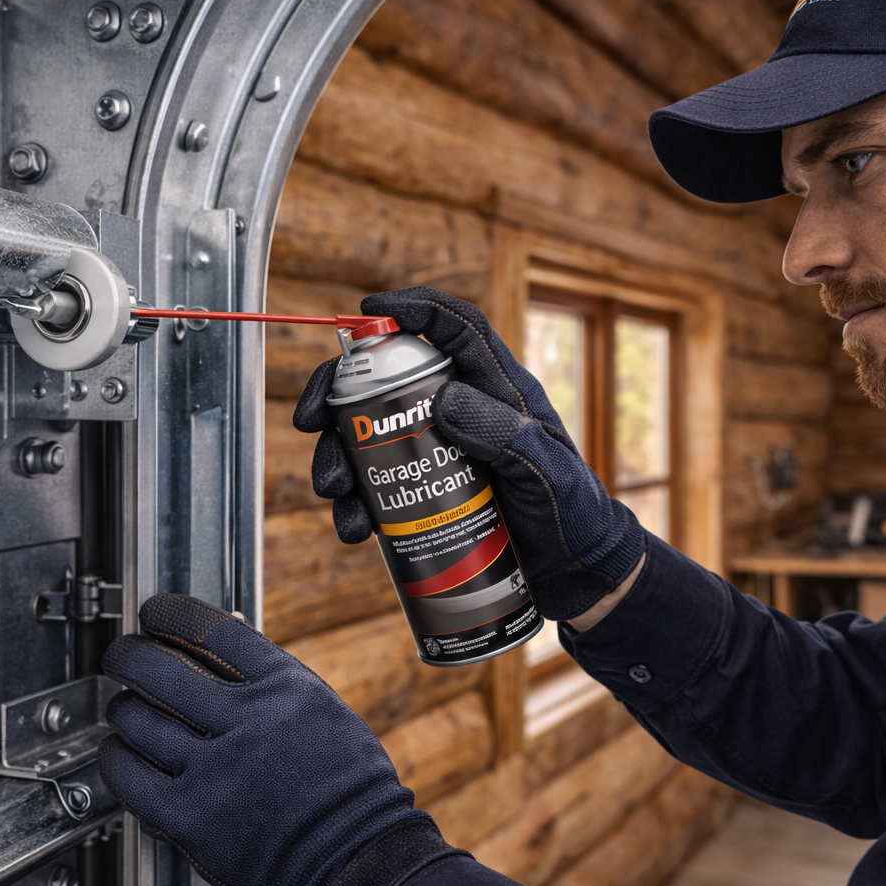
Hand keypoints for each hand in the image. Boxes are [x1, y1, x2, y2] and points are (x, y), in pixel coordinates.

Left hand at [98, 594, 463, 885]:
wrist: (362, 865)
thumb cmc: (352, 795)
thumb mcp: (324, 714)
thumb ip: (273, 681)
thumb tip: (227, 642)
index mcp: (286, 688)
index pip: (211, 628)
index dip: (171, 615)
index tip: (156, 615)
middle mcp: (248, 720)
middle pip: (161, 666)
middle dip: (129, 655)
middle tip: (122, 656)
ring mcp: (217, 769)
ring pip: (139, 718)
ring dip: (122, 709)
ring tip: (124, 710)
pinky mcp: (192, 818)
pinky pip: (131, 776)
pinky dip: (116, 758)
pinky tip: (120, 754)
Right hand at [294, 287, 644, 621]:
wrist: (575, 576)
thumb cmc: (574, 516)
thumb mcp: (547, 474)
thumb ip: (507, 435)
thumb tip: (445, 398)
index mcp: (497, 391)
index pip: (455, 330)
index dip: (412, 308)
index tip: (366, 309)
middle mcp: (461, 413)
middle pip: (387, 382)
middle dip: (337, 398)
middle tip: (310, 424)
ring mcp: (439, 454)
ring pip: (368, 438)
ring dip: (337, 460)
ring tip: (335, 496)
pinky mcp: (425, 495)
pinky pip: (376, 488)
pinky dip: (355, 505)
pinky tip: (353, 529)